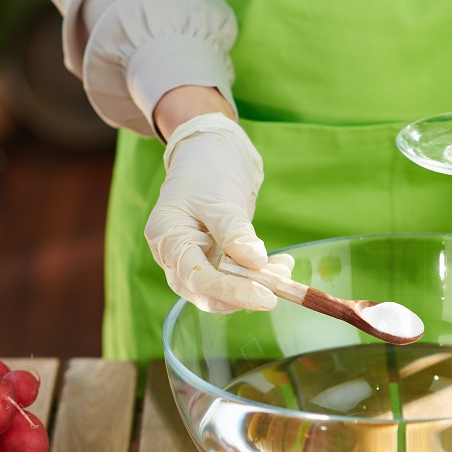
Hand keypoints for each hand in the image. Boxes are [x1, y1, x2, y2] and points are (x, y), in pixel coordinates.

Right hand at [144, 113, 292, 312]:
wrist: (210, 154)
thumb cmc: (206, 170)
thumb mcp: (219, 198)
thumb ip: (235, 232)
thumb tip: (256, 264)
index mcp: (167, 238)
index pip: (196, 278)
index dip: (230, 292)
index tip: (266, 298)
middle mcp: (175, 255)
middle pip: (205, 292)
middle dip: (244, 294)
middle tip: (281, 287)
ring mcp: (194, 259)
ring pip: (223, 289)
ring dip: (256, 284)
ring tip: (284, 268)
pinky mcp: (214, 260)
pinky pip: (235, 277)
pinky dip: (258, 275)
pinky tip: (280, 263)